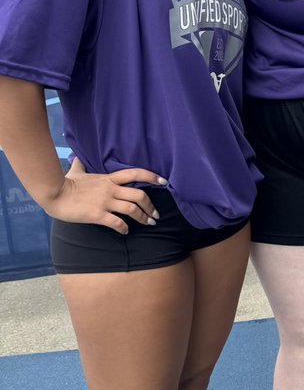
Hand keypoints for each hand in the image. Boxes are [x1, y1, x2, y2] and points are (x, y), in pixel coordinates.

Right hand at [43, 158, 166, 235]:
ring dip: (143, 218)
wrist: (54, 194)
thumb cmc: (65, 184)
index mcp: (108, 179)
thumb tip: (77, 157)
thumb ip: (80, 165)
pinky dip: (124, 228)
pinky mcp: (97, 215)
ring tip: (148, 224)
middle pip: (139, 195)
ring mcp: (104, 202)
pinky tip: (125, 231)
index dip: (151, 177)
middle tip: (155, 215)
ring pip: (132, 210)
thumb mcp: (76, 172)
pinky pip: (117, 223)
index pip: (135, 174)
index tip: (164, 182)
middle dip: (151, 206)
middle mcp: (110, 189)